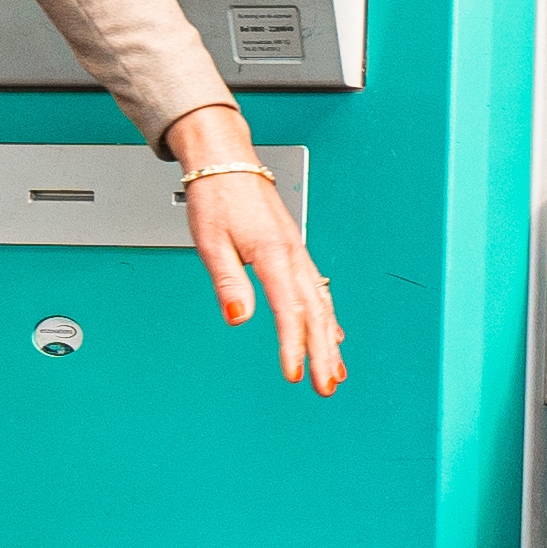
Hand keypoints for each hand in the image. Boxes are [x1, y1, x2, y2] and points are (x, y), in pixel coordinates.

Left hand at [175, 139, 343, 392]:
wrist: (225, 161)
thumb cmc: (216, 196)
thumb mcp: (211, 241)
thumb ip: (229, 282)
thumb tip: (238, 317)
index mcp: (273, 252)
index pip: (289, 309)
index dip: (293, 345)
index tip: (293, 374)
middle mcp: (292, 253)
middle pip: (316, 312)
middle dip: (322, 352)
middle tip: (326, 386)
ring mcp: (297, 252)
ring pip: (323, 303)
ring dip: (329, 340)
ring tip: (335, 371)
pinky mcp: (293, 251)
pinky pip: (318, 290)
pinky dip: (327, 317)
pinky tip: (331, 333)